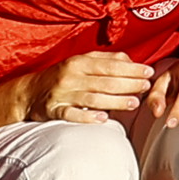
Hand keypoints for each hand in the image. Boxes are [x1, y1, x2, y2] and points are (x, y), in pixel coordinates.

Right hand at [27, 51, 152, 120]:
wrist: (29, 93)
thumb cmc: (63, 76)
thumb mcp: (81, 62)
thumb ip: (106, 60)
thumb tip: (132, 61)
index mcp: (78, 62)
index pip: (110, 65)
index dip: (131, 69)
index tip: (149, 72)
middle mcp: (70, 77)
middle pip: (104, 81)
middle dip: (128, 84)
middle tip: (146, 88)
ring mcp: (61, 95)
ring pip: (92, 98)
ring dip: (115, 101)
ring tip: (134, 103)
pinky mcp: (53, 111)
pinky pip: (71, 114)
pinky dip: (87, 117)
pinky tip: (103, 118)